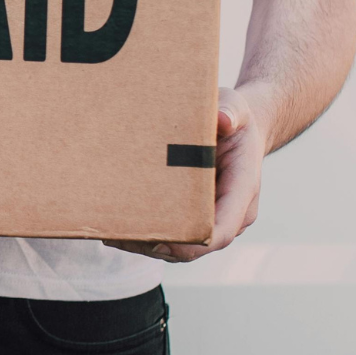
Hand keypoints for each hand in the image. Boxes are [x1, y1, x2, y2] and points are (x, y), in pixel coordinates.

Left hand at [106, 87, 268, 262]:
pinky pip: (177, 238)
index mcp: (243, 189)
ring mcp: (215, 218)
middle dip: (160, 246)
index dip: (194, 242)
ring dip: (148, 246)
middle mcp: (233, 212)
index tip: (161, 241)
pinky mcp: (198, 218)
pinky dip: (149, 237)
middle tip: (120, 236)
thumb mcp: (235, 106)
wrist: (237, 128)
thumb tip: (223, 120)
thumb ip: (231, 111)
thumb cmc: (234, 117)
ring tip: (112, 234)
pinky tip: (118, 229)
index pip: (223, 229)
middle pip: (197, 246)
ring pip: (183, 248)